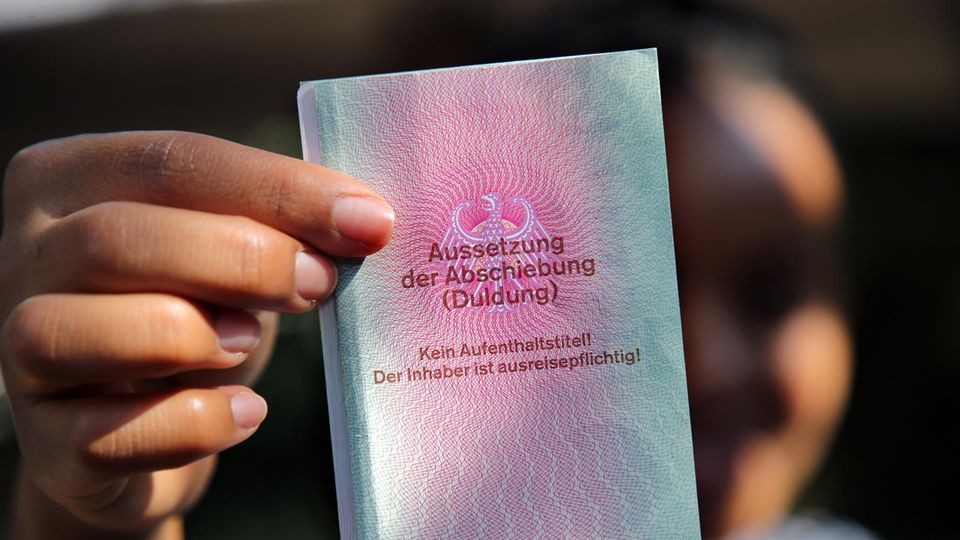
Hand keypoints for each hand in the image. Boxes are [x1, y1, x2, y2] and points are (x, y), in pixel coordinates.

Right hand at [0, 132, 393, 537]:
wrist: (146, 426)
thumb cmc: (196, 313)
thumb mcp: (228, 251)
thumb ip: (276, 226)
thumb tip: (365, 222)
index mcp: (70, 180)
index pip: (174, 162)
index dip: (280, 190)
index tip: (369, 221)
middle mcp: (24, 256)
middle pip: (118, 237)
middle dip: (243, 259)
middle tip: (323, 283)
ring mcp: (16, 352)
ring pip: (79, 328)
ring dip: (192, 334)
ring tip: (252, 342)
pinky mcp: (43, 442)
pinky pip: (106, 433)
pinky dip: (192, 423)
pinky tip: (245, 413)